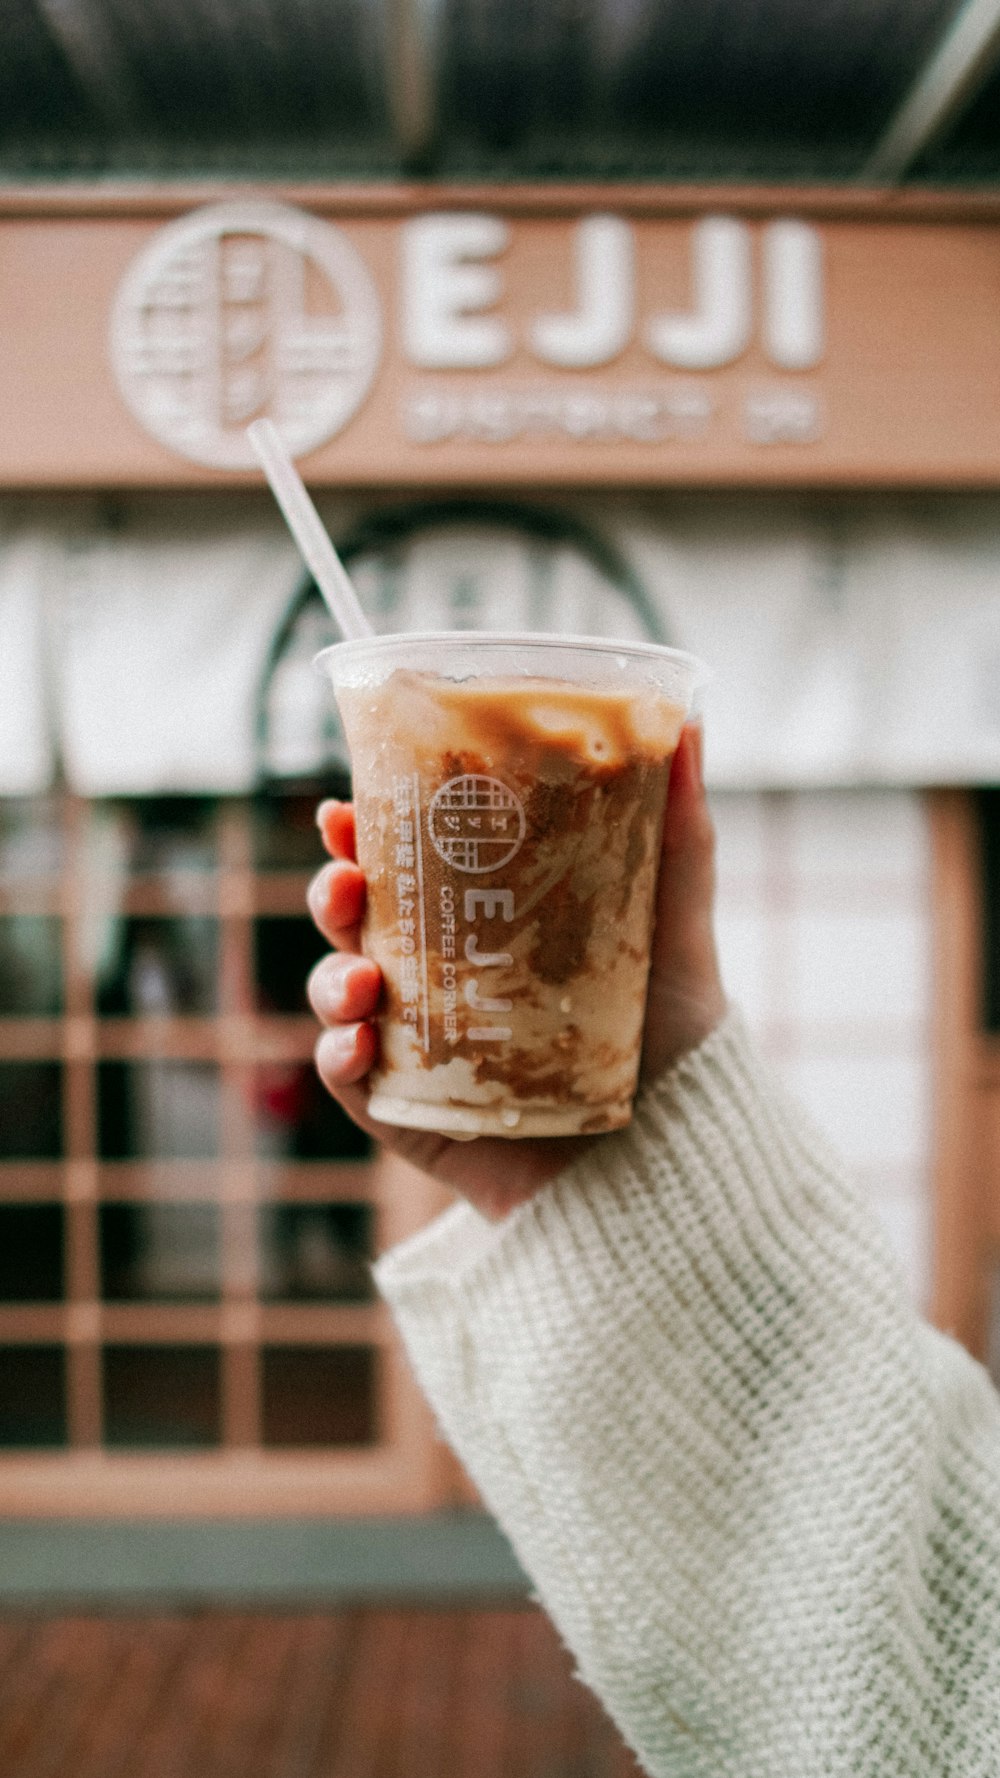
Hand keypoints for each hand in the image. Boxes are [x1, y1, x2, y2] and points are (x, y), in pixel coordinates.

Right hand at [306, 724, 725, 1220]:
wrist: (675, 1148)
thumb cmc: (673, 1033)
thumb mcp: (674, 920)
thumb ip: (677, 828)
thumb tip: (690, 714)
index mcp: (481, 924)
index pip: (404, 867)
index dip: (362, 833)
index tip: (344, 804)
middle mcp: (440, 979)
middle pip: (356, 922)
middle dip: (332, 891)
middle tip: (345, 879)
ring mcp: (419, 1045)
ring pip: (340, 995)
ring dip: (331, 974)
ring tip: (363, 974)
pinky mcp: (410, 1112)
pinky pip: (351, 1080)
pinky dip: (342, 1056)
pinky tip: (361, 1042)